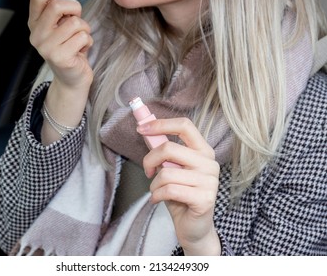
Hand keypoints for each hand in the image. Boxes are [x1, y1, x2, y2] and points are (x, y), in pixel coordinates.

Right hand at [28, 0, 93, 89]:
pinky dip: (88, 41)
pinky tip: (81, 50)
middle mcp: (37, 34)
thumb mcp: (61, 27)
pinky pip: (82, 37)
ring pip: (74, 23)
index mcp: (35, 23)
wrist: (72, 80)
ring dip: (84, 29)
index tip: (68, 3)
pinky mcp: (60, 58)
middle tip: (77, 20)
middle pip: (57, 5)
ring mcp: (47, 47)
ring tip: (80, 40)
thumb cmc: (70, 50)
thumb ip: (61, 11)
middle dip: (75, 9)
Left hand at [138, 117, 220, 254]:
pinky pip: (169, 190)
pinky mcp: (204, 198)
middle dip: (150, 160)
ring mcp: (209, 181)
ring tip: (157, 191)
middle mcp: (209, 163)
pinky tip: (158, 200)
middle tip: (147, 171)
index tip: (141, 128)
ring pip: (166, 173)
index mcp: (203, 150)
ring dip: (154, 184)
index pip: (184, 126)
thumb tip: (145, 129)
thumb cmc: (180, 195)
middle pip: (169, 148)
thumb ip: (162, 150)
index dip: (161, 124)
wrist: (193, 227)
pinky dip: (157, 195)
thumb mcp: (170, 169)